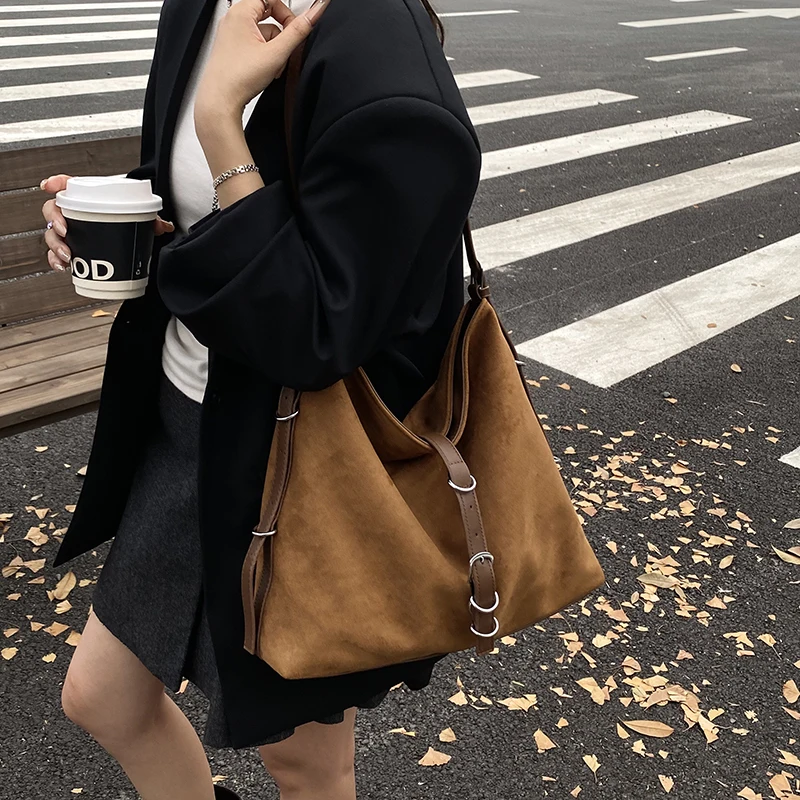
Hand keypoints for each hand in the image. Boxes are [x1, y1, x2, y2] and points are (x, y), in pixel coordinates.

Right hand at [40, 174, 174, 271]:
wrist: (125, 235)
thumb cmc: (125, 219)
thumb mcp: (138, 216)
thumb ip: (151, 219)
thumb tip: (164, 226)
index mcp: (87, 198)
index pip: (67, 185)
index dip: (56, 183)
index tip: (49, 186)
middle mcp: (74, 213)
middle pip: (52, 209)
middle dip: (54, 220)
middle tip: (65, 230)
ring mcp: (70, 231)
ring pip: (52, 234)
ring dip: (56, 245)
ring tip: (68, 254)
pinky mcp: (72, 248)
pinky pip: (56, 254)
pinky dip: (56, 261)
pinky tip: (63, 266)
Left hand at [194, 0, 326, 125]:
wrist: (221, 101)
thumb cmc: (238, 77)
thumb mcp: (276, 53)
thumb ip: (297, 32)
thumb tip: (313, 14)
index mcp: (241, 12)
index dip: (287, 14)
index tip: (296, 29)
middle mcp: (233, 20)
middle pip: (268, 16)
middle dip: (281, 35)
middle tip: (285, 50)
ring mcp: (231, 35)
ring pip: (263, 33)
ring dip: (274, 48)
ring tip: (273, 66)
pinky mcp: (232, 50)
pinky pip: (255, 44)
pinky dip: (264, 55)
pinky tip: (265, 70)